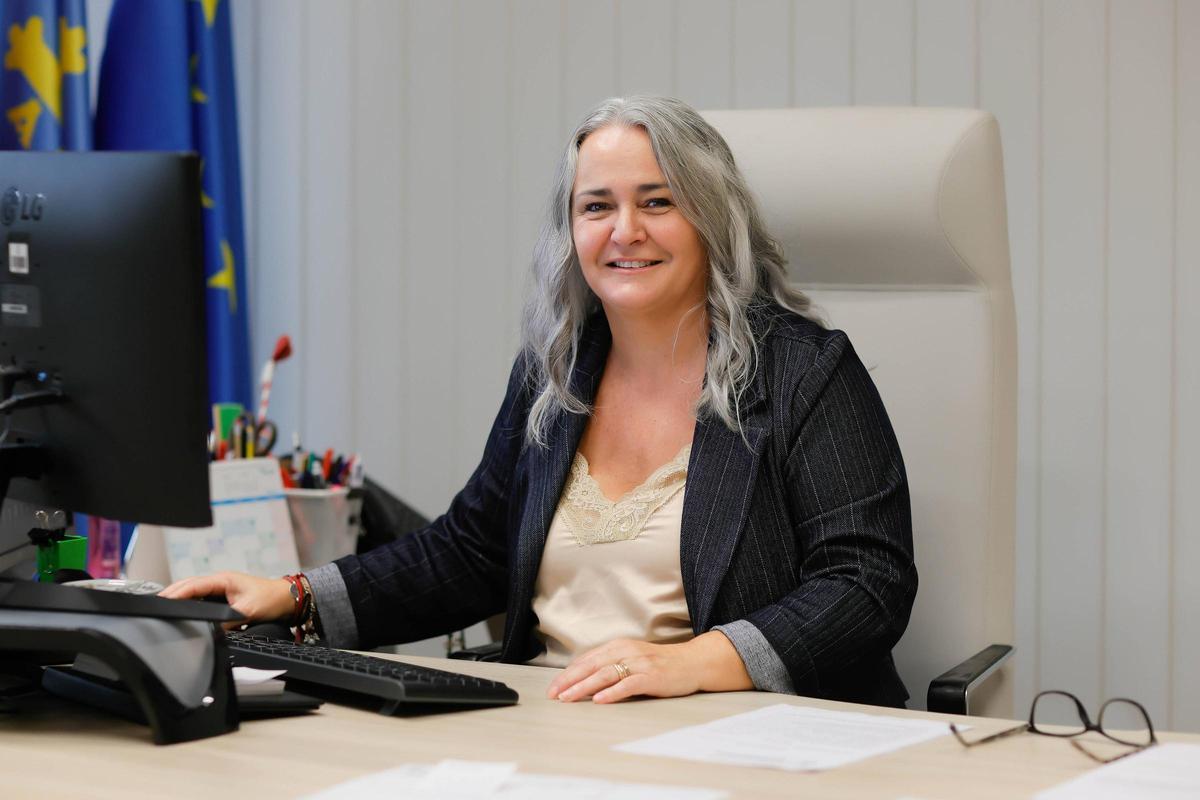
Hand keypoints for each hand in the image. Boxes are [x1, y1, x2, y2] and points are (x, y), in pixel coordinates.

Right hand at [158, 571, 293, 626]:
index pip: (194, 585)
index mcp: (223, 579)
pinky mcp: (225, 596)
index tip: (162, 601)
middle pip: (190, 586)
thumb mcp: (247, 611)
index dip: (176, 593)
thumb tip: (210, 628)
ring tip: (164, 608)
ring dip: (181, 598)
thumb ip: (226, 620)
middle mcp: (220, 581)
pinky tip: (184, 611)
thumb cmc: (270, 600)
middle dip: (172, 594)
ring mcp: (222, 588)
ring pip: (195, 592)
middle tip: (155, 605)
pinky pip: (203, 599)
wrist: (287, 599)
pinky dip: (192, 603)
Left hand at [546, 631, 753, 703]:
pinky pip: (628, 684)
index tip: (553, 687)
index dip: (568, 674)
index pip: (587, 660)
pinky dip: (612, 692)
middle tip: (554, 694)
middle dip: (569, 681)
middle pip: (591, 666)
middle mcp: (626, 651)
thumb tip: (585, 680)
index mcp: (618, 646)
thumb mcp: (632, 658)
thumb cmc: (660, 664)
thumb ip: (611, 665)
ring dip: (584, 687)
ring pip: (605, 674)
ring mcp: (639, 663)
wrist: (692, 662)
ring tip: (569, 697)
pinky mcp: (651, 676)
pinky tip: (600, 700)